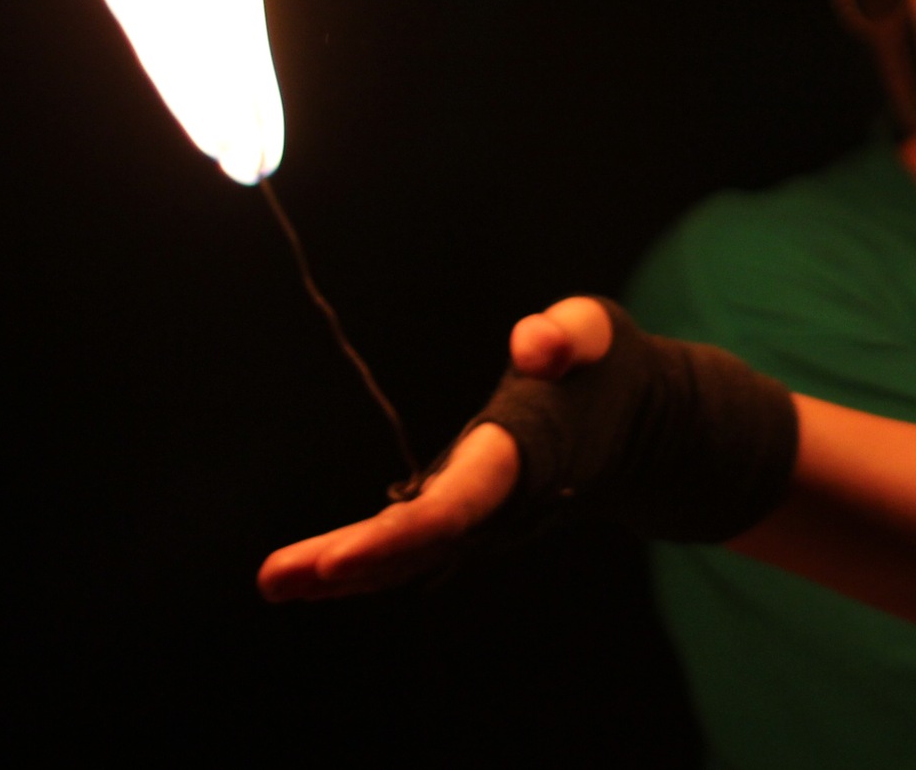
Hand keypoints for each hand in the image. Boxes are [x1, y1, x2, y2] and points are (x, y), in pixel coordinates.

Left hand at [255, 297, 617, 602]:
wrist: (643, 427)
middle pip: (416, 546)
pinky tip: (314, 575)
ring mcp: (485, 520)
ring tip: (274, 582)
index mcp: (523, 459)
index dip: (397, 535)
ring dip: (339, 572)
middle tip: (271, 579)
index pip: (456, 506)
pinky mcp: (472, 519)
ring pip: (408, 557)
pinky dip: (365, 562)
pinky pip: (413, 550)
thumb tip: (533, 348)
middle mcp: (499, 505)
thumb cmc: (606, 367)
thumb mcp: (596, 333)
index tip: (336, 558)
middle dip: (345, 565)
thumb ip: (568, 333)